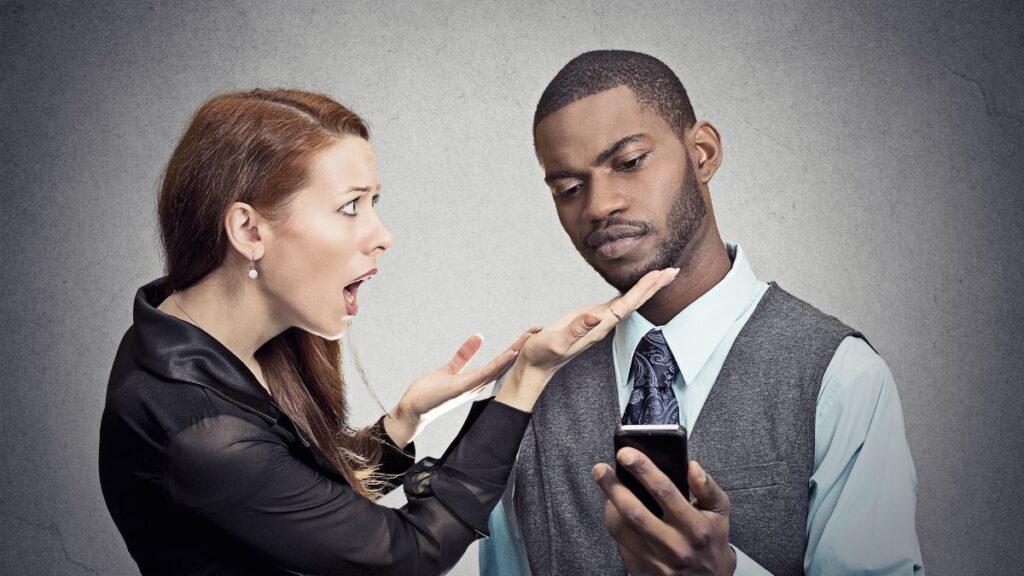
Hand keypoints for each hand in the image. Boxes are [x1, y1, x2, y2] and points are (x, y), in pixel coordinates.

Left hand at [385, 329, 537, 446]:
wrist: (413, 409)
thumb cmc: (430, 393)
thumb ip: (464, 355)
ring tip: (528, 341)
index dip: (516, 347)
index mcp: (477, 379)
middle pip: (504, 363)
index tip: (530, 334)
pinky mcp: (460, 388)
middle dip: (521, 348)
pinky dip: (497, 366)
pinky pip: (482, 375)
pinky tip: (508, 356)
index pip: (501, 360)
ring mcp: (471, 386)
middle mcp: (478, 383)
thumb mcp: (450, 369)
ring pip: (497, 368)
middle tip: (539, 332)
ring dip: (513, 354)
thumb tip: (479, 337)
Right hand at [496, 268, 679, 412]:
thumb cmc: (542, 355)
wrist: (535, 366)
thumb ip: (575, 330)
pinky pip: (614, 303)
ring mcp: (596, 322)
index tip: (660, 275)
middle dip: (653, 287)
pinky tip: (632, 289)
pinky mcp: (588, 319)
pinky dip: (627, 293)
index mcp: (597, 327)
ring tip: (660, 276)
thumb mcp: (555, 342)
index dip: (643, 289)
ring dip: (644, 289)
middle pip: (633, 303)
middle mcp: (601, 324)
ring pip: (627, 302)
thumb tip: (593, 316)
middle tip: (673, 270)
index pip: (627, 305)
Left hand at [593, 450, 735, 575]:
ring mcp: (657, 562)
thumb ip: (708, 488)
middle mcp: (675, 547)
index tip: (626, 454)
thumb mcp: (719, 514)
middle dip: (613, 487)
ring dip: (609, 506)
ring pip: (622, 530)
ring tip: (606, 487)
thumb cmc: (710, 542)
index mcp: (695, 528)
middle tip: (600, 469)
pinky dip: (615, 525)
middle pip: (635, 513)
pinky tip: (615, 511)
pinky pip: (620, 544)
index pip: (665, 492)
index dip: (643, 470)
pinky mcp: (642, 571)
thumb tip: (692, 466)